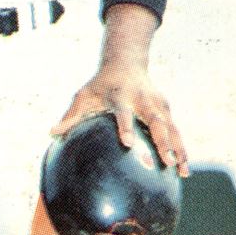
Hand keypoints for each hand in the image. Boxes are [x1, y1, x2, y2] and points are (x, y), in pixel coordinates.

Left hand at [51, 60, 189, 176]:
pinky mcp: (166, 109)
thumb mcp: (83, 96)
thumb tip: (52, 133)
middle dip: (163, 141)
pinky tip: (183, 169)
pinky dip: (181, 148)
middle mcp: (142, 99)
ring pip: (170, 127)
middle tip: (167, 161)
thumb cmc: (100, 85)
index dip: (125, 126)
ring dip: (177, 148)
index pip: (123, 112)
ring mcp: (157, 103)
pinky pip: (176, 130)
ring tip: (181, 170)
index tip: (127, 143)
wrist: (125, 63)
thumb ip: (71, 115)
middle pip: (155, 120)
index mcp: (120, 96)